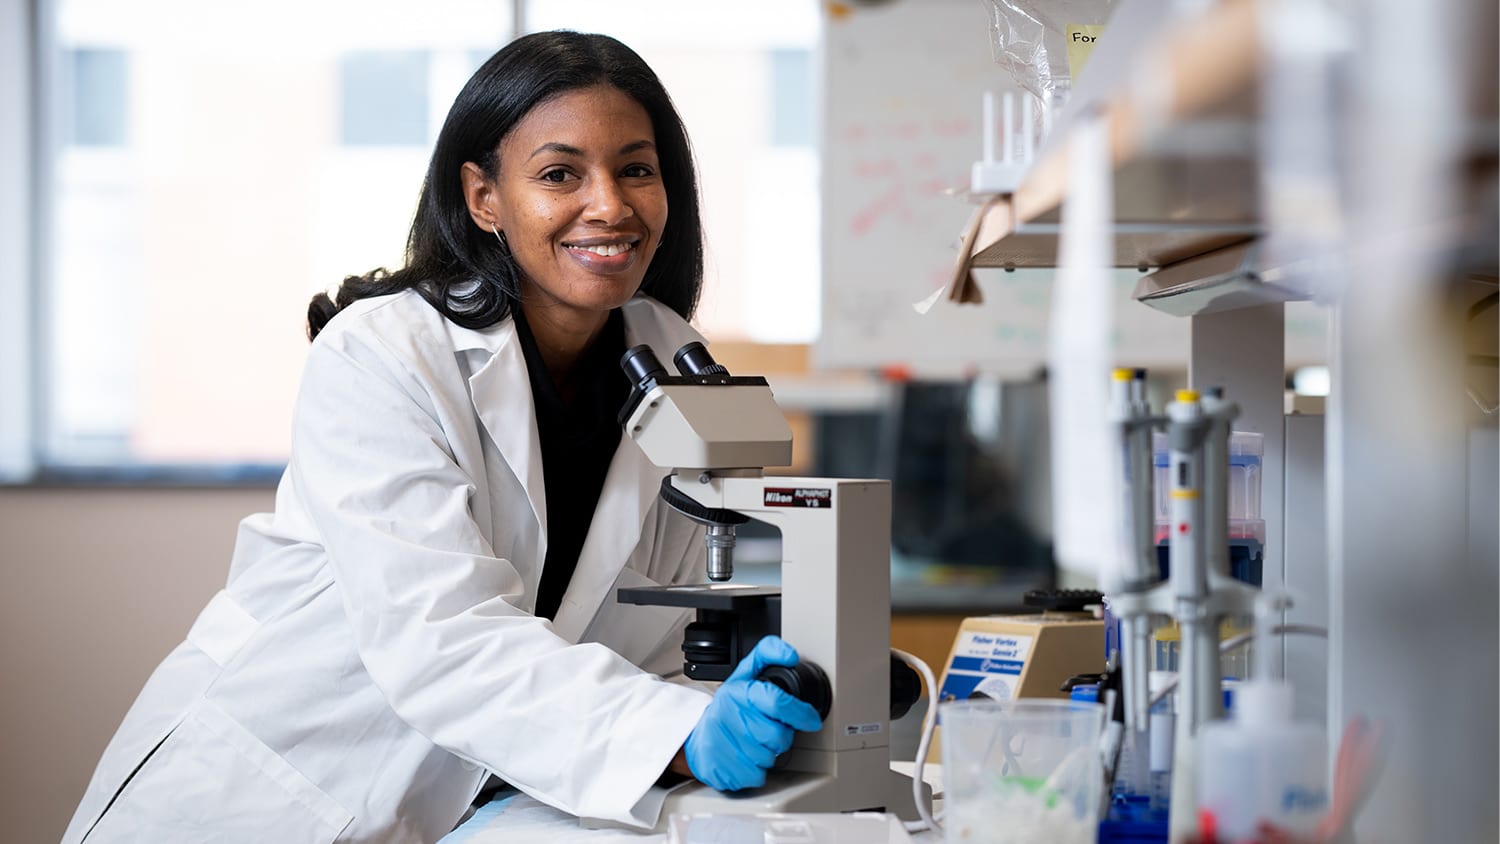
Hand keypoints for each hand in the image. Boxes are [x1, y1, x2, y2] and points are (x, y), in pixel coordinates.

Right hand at [683, 636, 823, 791]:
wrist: (693, 736)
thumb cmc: (726, 707)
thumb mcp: (744, 673)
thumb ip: (767, 654)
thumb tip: (790, 654)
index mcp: (739, 692)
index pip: (777, 702)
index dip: (801, 713)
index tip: (811, 720)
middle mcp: (730, 716)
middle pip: (778, 736)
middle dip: (781, 737)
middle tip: (770, 731)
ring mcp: (723, 744)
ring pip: (769, 758)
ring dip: (768, 754)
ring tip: (754, 743)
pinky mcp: (721, 769)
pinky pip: (757, 776)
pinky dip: (756, 771)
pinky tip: (745, 758)